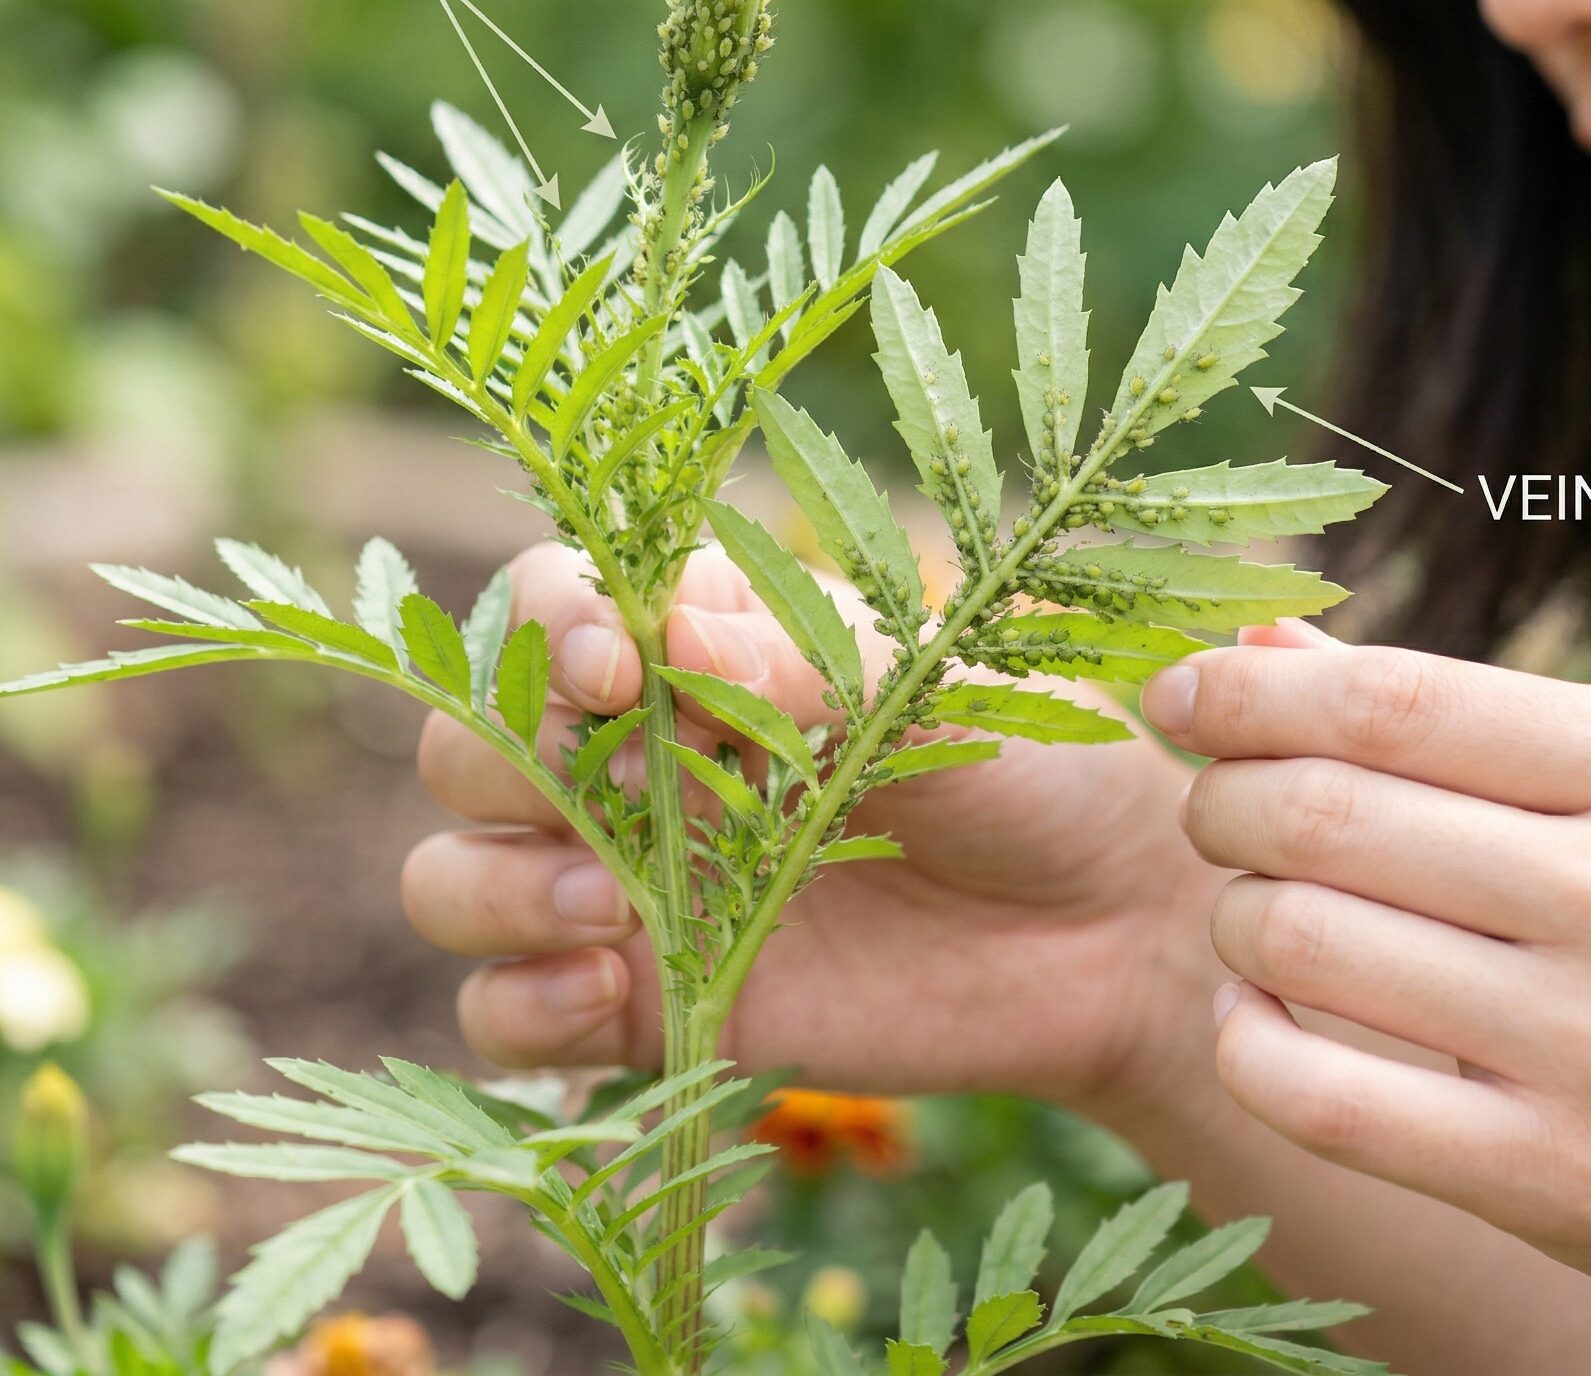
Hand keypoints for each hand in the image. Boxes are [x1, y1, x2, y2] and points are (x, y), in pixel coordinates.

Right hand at [402, 541, 1222, 1111]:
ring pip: (455, 875)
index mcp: (701, 643)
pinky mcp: (648, 1001)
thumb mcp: (929, 692)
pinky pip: (504, 1017)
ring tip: (610, 911)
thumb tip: (664, 636)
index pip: (545, 603)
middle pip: (468, 741)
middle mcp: (641, 755)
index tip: (612, 670)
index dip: (543, 628)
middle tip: (621, 801)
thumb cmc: (1028, 763)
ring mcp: (633, 883)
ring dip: (494, 889)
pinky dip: (518, 1011)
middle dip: (503, 765)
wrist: (1105, 927)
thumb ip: (796, 669)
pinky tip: (606, 996)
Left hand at [1151, 628, 1590, 1373]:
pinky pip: (1316, 1095)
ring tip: (1254, 910)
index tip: (1175, 690)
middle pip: (1321, 812)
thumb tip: (1262, 642)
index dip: (1247, 690)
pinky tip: (1258, 1012)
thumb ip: (1456, 714)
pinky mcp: (1560, 1183)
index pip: (1389, 699)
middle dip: (1218, 798)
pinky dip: (1247, 1039)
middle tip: (1208, 805)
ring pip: (1296, 941)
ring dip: (1232, 916)